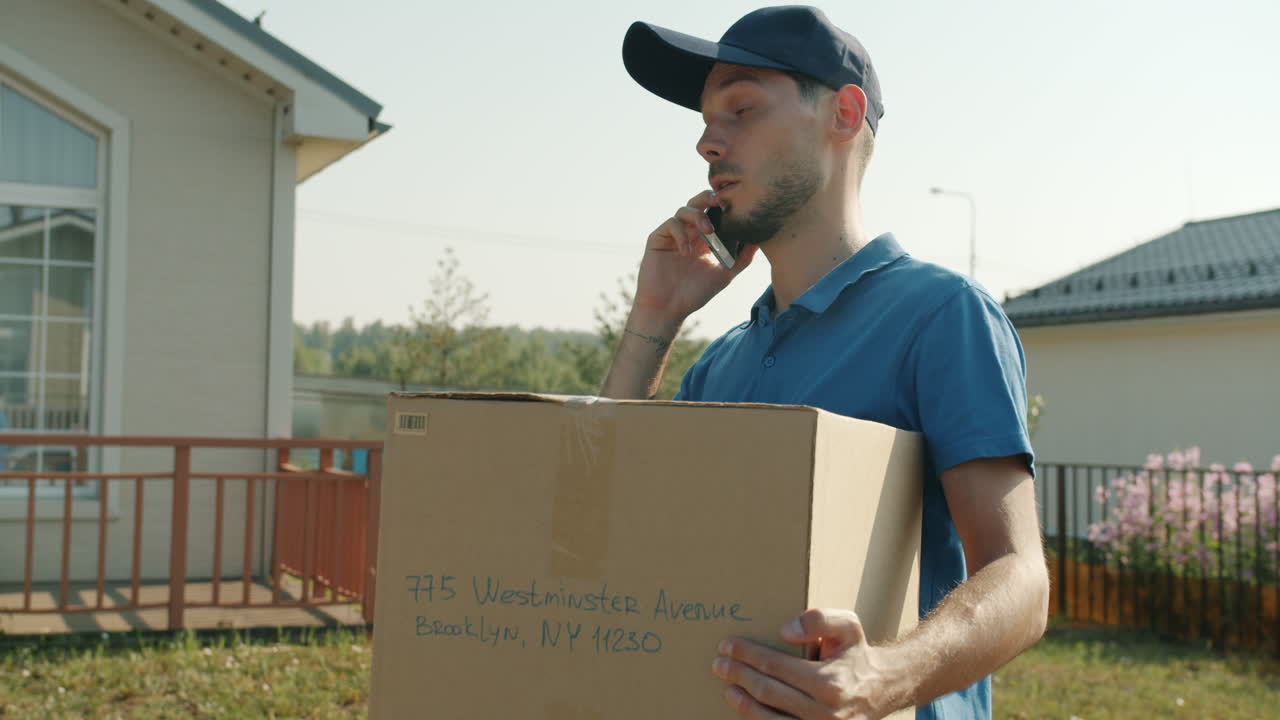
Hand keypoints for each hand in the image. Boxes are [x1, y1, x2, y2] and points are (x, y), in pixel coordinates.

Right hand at [632, 190, 757, 325]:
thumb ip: (743, 257)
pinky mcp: (657, 238)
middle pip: (698, 202)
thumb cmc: (696, 293)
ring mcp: (673, 234)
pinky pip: (670, 224)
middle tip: (722, 203)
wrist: (669, 308)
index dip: (725, 204)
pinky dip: (681, 234)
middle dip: (710, 198)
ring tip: (708, 232)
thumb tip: (761, 239)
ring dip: (698, 216)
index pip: (715, 211)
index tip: (738, 206)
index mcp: (705, 236)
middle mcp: (689, 231)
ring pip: (684, 210)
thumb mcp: (725, 274)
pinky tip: (687, 252)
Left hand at [712, 608, 891, 719]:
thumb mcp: (848, 626)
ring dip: (743, 703)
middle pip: (767, 691)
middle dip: (738, 675)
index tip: (727, 646)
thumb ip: (819, 619)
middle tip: (719, 664)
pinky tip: (747, 707)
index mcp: (830, 683)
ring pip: (768, 719)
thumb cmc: (856, 656)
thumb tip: (784, 631)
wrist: (881, 690)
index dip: (747, 655)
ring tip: (728, 687)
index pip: (775, 667)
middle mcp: (825, 713)